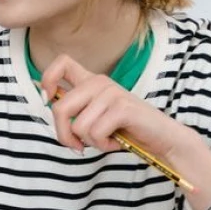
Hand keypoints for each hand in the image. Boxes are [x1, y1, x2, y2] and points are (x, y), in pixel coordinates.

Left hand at [39, 55, 210, 209]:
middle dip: (64, 135)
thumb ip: (76, 109)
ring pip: (77, 126)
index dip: (47, 80)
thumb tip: (48, 102)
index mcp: (92, 81)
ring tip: (107, 140)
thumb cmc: (126, 130)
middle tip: (78, 146)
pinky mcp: (122, 108)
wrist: (163, 139)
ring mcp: (111, 93)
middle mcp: (100, 83)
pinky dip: (103, 145)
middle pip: (59, 107)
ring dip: (90, 143)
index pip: (61, 63)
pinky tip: (117, 142)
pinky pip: (95, 133)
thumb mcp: (96, 116)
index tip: (49, 100)